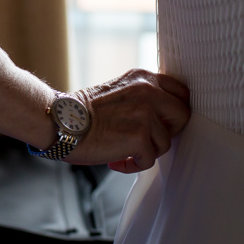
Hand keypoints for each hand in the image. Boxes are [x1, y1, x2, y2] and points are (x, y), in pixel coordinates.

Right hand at [64, 69, 190, 172]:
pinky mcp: (140, 137)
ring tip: (121, 151)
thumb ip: (143, 97)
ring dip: (145, 152)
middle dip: (167, 132)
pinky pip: (149, 160)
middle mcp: (149, 91)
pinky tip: (115, 160)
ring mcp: (146, 114)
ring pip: (165, 143)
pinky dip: (132, 165)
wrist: (61, 121)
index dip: (173, 112)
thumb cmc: (83, 113)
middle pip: (183, 115)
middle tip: (145, 139)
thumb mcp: (120, 91)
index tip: (161, 123)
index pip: (180, 92)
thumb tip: (162, 118)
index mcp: (144, 78)